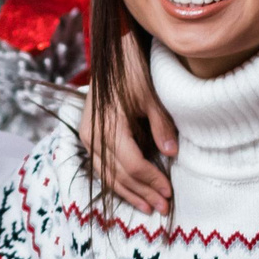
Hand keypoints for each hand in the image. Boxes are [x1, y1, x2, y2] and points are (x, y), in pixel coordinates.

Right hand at [88, 32, 176, 216]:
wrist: (111, 50)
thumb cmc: (133, 68)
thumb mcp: (151, 93)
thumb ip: (160, 124)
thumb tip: (171, 154)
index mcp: (108, 124)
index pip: (131, 163)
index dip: (151, 181)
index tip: (169, 192)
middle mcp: (92, 134)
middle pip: (118, 174)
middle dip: (142, 193)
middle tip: (163, 208)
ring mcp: (87, 136)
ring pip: (107, 175)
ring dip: (128, 193)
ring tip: (148, 207)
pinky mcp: (87, 135)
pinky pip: (101, 166)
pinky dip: (116, 182)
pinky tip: (130, 192)